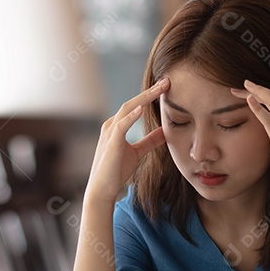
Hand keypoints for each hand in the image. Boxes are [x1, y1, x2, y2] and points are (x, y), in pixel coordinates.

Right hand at [85, 78, 168, 204]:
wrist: (103, 189)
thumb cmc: (117, 171)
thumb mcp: (138, 152)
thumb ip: (150, 140)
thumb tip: (166, 130)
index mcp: (117, 126)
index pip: (136, 106)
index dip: (150, 96)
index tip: (166, 86)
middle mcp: (111, 125)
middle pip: (133, 103)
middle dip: (150, 92)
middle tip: (167, 81)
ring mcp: (109, 133)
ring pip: (127, 109)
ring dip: (144, 98)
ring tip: (159, 89)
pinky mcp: (111, 143)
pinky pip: (121, 126)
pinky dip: (131, 117)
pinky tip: (142, 108)